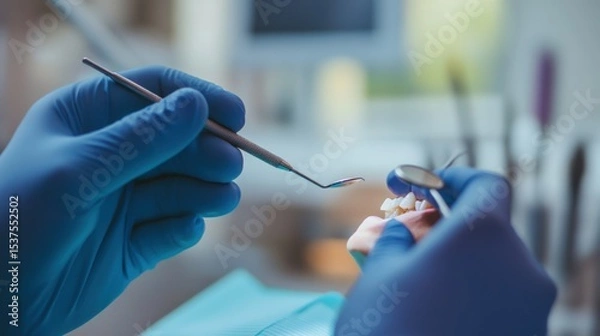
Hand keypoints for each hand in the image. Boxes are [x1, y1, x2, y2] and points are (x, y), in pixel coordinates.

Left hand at [0, 66, 244, 334]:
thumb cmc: (19, 220)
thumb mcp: (79, 169)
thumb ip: (143, 138)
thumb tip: (197, 104)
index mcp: (89, 118)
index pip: (154, 92)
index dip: (198, 99)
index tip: (236, 115)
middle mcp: (112, 155)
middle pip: (178, 141)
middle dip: (207, 152)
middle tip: (229, 165)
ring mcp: (125, 199)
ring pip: (182, 186)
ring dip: (206, 190)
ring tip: (222, 198)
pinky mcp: (135, 241)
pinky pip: (172, 228)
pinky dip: (183, 228)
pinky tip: (183, 230)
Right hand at [336, 167, 556, 335]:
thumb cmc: (386, 329)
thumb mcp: (379, 272)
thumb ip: (395, 238)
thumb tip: (402, 231)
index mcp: (482, 235)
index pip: (486, 184)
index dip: (456, 178)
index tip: (429, 185)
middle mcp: (520, 267)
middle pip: (491, 228)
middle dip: (452, 226)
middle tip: (411, 238)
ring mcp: (530, 308)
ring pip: (497, 267)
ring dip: (463, 263)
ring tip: (421, 283)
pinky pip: (503, 301)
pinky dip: (476, 295)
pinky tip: (441, 313)